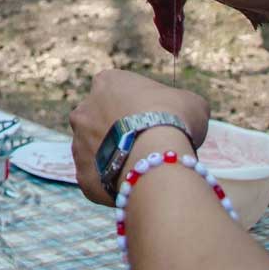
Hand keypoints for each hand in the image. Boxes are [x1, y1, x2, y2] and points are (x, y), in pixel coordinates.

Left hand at [69, 69, 209, 205]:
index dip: (139, 107)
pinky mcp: (83, 174)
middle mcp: (83, 110)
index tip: (156, 121)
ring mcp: (79, 143)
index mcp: (106, 83)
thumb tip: (183, 112)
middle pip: (102, 121)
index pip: (118, 91)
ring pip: (97, 151)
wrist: (157, 155)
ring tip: (142, 169)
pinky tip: (134, 186)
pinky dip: (112, 184)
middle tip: (147, 147)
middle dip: (120, 132)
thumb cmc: (174, 120)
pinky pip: (98, 179)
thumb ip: (179, 102)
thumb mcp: (189, 101)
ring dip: (115, 158)